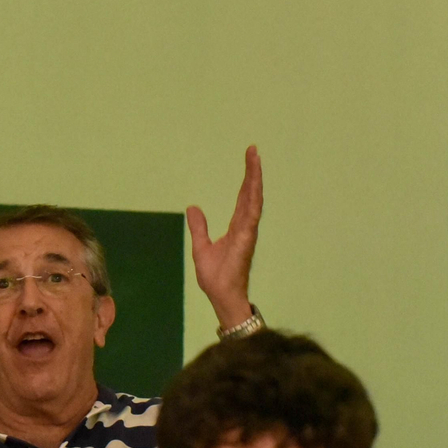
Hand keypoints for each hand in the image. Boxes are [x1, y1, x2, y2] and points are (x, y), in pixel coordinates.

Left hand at [187, 145, 262, 327]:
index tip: (249, 158)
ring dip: (254, 180)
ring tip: (255, 159)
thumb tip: (193, 208)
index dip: (247, 179)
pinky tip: (253, 185)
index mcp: (237, 227)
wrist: (222, 297)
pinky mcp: (245, 240)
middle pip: (251, 194)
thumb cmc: (215, 277)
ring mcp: (248, 232)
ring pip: (254, 200)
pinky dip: (253, 199)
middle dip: (253, 172)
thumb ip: (199, 228)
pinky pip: (251, 215)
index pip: (243, 198)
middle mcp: (246, 227)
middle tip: (253, 149)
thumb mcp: (201, 248)